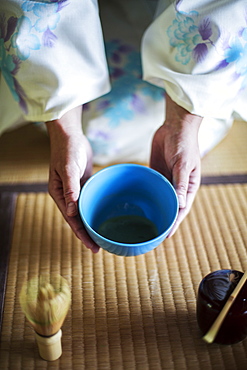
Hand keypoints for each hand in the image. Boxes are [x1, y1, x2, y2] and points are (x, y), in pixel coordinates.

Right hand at [46, 106, 99, 252]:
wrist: (71, 135)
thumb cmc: (66, 150)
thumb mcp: (67, 168)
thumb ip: (69, 189)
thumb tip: (70, 211)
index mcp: (59, 195)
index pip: (71, 220)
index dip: (81, 234)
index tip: (92, 246)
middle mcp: (67, 196)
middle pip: (78, 219)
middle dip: (88, 234)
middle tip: (100, 247)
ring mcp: (76, 190)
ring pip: (84, 211)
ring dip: (92, 223)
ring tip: (103, 236)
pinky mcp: (84, 184)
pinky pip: (90, 200)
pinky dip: (96, 209)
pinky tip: (104, 215)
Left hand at [150, 94, 202, 236]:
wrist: (175, 126)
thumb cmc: (185, 144)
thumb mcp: (183, 164)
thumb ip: (180, 184)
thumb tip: (179, 204)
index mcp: (188, 187)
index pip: (181, 210)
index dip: (173, 224)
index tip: (165, 237)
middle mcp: (176, 186)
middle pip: (169, 207)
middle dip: (161, 220)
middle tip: (149, 234)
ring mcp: (165, 179)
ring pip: (159, 198)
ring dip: (152, 209)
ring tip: (141, 223)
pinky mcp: (155, 172)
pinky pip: (150, 186)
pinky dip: (145, 195)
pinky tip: (137, 203)